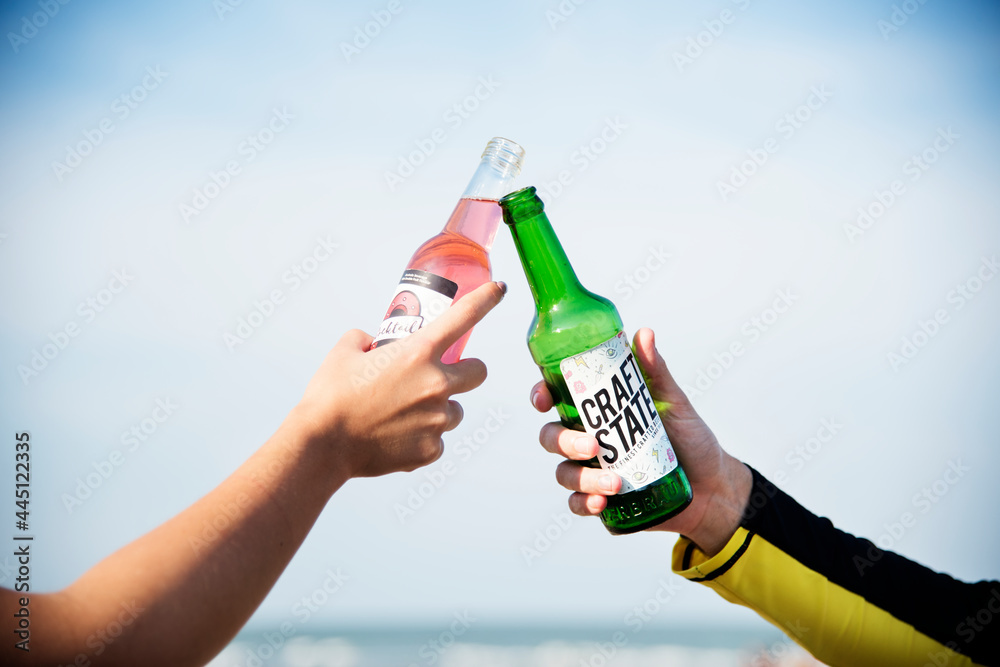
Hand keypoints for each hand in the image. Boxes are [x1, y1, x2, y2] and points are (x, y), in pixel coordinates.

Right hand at [293, 280, 506, 479]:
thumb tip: (372, 343)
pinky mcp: (430, 450)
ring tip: (403, 414)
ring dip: (439, 409)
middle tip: (439, 377)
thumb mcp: (344, 352)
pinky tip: (394, 437)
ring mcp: (436, 420)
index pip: (463, 317)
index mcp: (417, 352)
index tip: (501, 289)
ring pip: (456, 410)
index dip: (486, 300)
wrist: (321, 446)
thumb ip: (364, 339)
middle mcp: (436, 384)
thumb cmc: (330, 397)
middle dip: (465, 371)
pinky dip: (421, 438)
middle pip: (479, 371)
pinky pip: (437, 440)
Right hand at [531, 327, 751, 554]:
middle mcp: (587, 440)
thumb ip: (655, 372)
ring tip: (615, 482)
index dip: (540, 395)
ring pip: (563, 473)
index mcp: (597, 411)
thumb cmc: (691, 440)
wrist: (712, 487)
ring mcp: (591, 472)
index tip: (544, 398)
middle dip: (563, 441)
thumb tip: (643, 333)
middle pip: (551, 436)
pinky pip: (577, 504)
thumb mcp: (674, 403)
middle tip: (593, 445)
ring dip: (582, 478)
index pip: (556, 399)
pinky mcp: (601, 502)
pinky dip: (584, 504)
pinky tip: (602, 503)